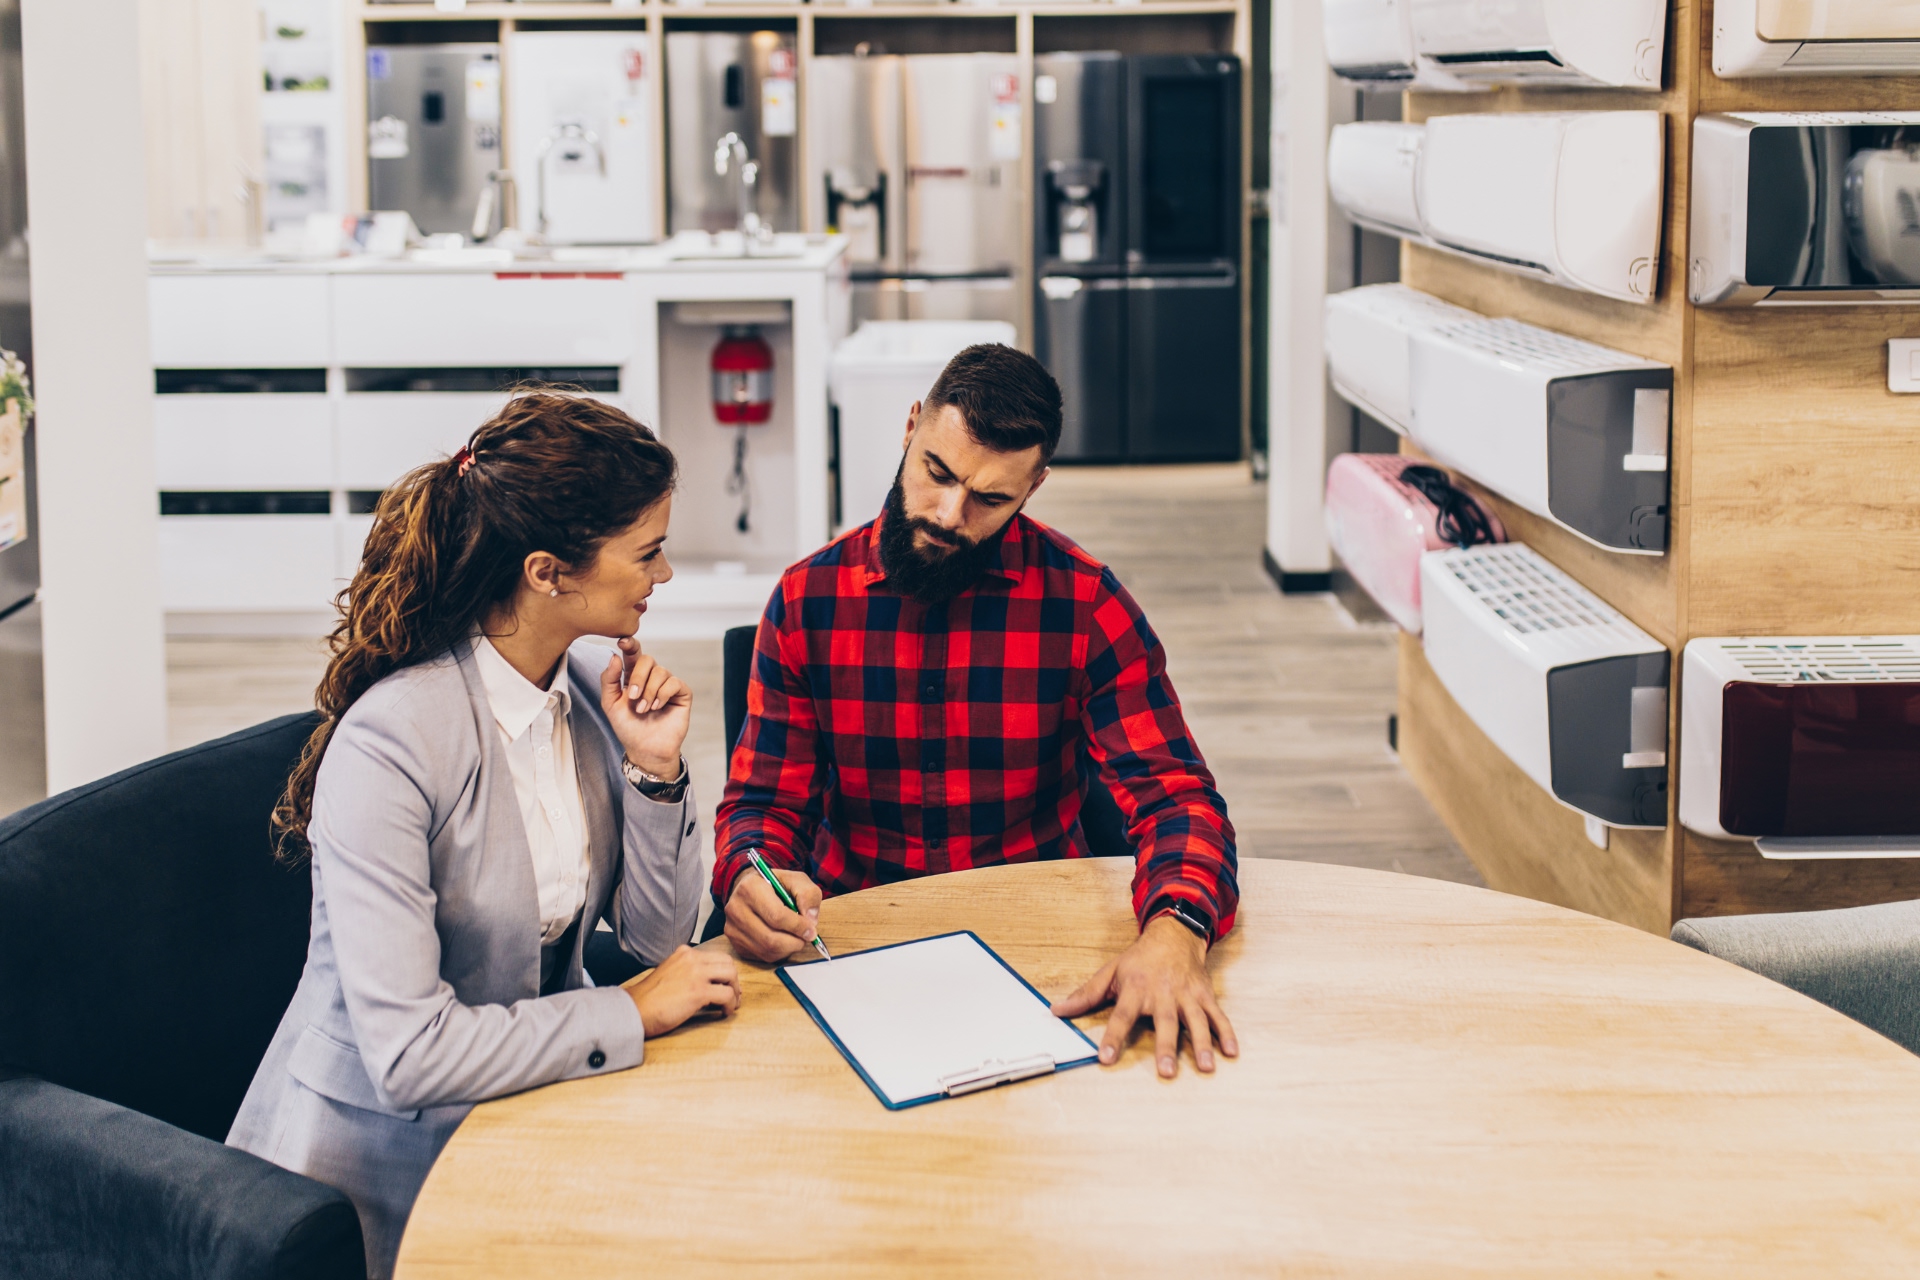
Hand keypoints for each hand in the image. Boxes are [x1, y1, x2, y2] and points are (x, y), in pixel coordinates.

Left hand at [599, 637, 689, 777]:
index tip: (623, 641)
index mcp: (633, 676)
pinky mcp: (682, 693)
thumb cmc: (627, 728)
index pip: (632, 654)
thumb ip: (609, 680)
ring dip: (649, 692)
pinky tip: (658, 707)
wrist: (645, 749)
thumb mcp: (610, 703)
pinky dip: (663, 694)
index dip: (630, 645)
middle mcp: (651, 677)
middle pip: (647, 659)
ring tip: (644, 710)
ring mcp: (667, 684)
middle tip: (633, 698)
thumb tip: (614, 656)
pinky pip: (674, 682)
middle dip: (638, 678)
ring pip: (661, 672)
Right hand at [625, 945, 740, 1037]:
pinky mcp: (699, 991)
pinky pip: (727, 994)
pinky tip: (723, 1013)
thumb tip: (709, 984)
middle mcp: (692, 958)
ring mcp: (696, 973)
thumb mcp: (669, 973)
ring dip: (735, 991)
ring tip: (731, 1004)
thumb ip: (687, 972)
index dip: (724, 972)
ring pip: (731, 975)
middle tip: (733, 995)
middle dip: (734, 979)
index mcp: (684, 953)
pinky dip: (730, 1005)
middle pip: (727, 963)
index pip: (715, 956)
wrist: (634, 1010)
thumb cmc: (649, 998)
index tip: (725, 985)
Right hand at [723, 865, 823, 962]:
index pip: (776, 916)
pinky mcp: (735, 943)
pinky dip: (778, 953)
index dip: (798, 927)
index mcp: (750, 888)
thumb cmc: (775, 885)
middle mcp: (736, 909)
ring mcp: (732, 928)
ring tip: (796, 938)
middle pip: (770, 939)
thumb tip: (810, 920)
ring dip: (788, 949)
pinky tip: (783, 941)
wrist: (750, 890)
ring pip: (767, 951)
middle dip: (794, 942)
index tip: (812, 931)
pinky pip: (761, 956)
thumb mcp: (796, 880)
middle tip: (806, 937)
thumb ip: (808, 895)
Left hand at [1051, 916, 1238, 1078]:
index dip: (1113, 1037)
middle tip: (1167, 1071)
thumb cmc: (1139, 959)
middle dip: (1167, 1047)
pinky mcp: (1205, 996)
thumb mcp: (1110, 972)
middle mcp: (1163, 992)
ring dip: (1201, 1044)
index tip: (1105, 1058)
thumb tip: (1058, 1011)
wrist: (1173, 935)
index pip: (1122, 1015)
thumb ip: (1086, 995)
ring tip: (1206, 1067)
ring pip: (1196, 1021)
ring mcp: (1187, 994)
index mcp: (1136, 988)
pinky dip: (1227, 1033)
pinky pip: (1218, 1016)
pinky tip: (1232, 1052)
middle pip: (1165, 1022)